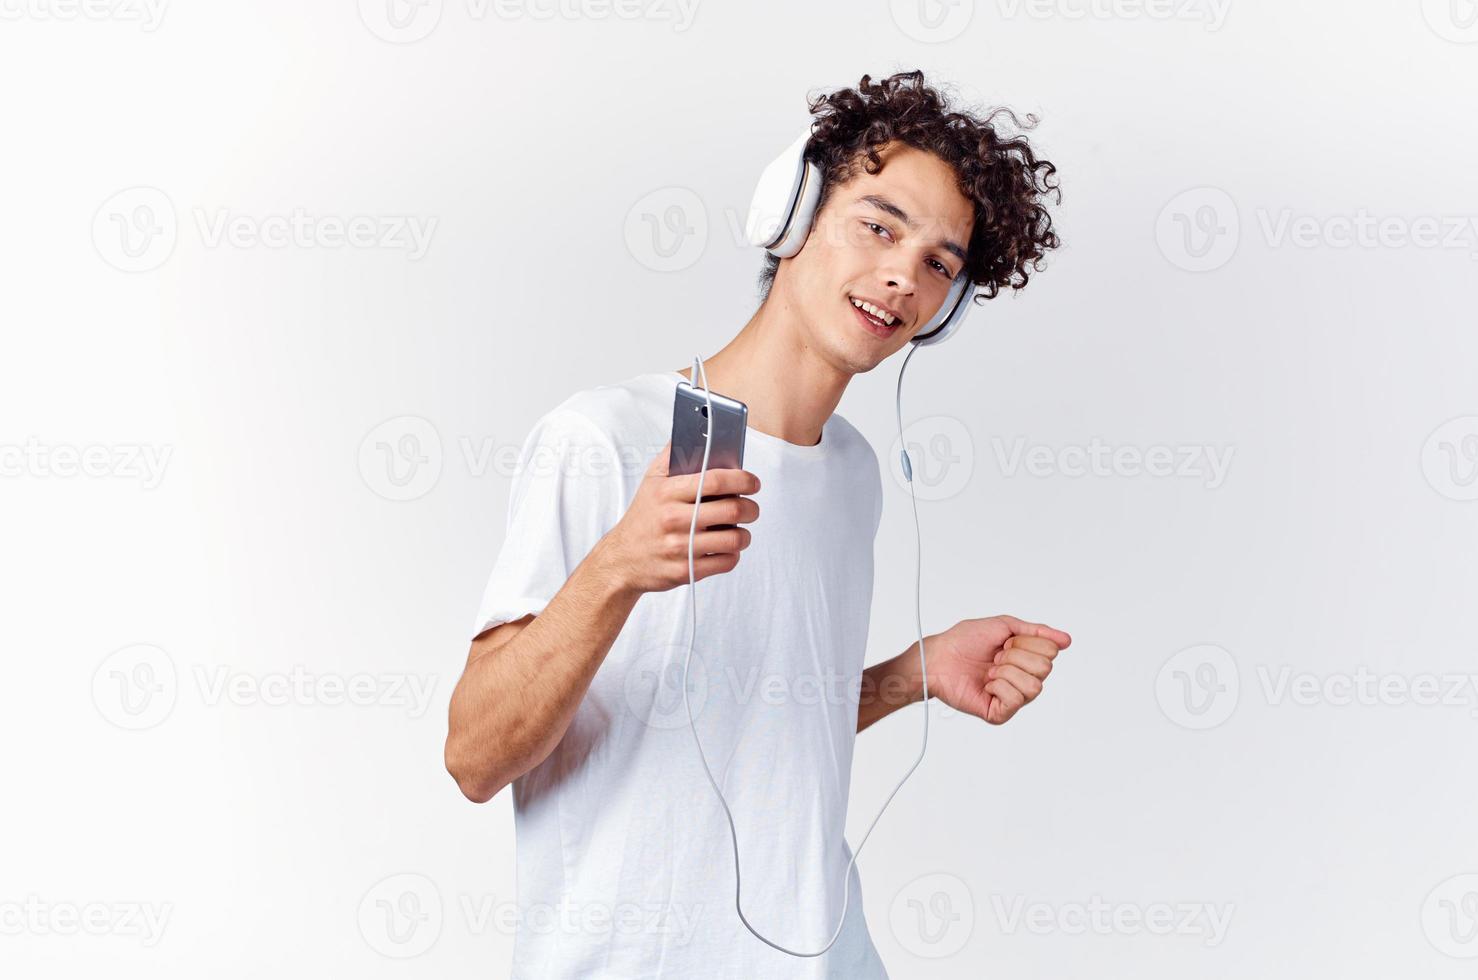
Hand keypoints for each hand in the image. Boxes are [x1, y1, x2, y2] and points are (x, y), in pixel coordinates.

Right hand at [598, 439, 761, 594]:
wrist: (622, 559)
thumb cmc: (643, 516)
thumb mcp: (652, 480)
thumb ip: (674, 455)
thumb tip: (696, 431)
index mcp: (668, 492)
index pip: (715, 480)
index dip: (743, 479)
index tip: (753, 482)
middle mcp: (674, 519)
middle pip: (732, 509)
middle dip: (751, 507)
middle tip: (751, 507)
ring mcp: (681, 547)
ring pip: (734, 539)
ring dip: (745, 533)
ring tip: (741, 529)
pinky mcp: (687, 571)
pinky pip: (727, 561)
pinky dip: (734, 554)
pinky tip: (726, 547)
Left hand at [921, 615, 1070, 724]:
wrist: (938, 657)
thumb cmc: (964, 641)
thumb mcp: (1004, 626)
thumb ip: (1036, 631)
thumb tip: (1066, 640)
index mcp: (1027, 659)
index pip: (1050, 650)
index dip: (1025, 642)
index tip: (1004, 642)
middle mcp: (1023, 679)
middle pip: (1045, 668)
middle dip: (1016, 656)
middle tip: (995, 657)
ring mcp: (1013, 697)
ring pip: (1034, 686)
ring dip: (1007, 671)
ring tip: (990, 671)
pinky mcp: (1000, 713)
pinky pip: (1016, 700)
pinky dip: (999, 686)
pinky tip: (987, 684)